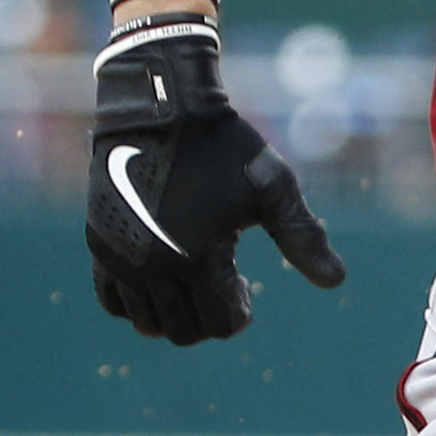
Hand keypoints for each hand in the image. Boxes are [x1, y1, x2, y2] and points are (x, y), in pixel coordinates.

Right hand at [86, 16, 345, 344]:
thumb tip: (336, 281)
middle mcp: (155, 265)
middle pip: (186, 331)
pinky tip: (159, 276)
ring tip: (192, 281)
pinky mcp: (99, 244)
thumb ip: (303, 236)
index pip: (224, 323)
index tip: (245, 286)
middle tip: (221, 285)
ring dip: (175, 313)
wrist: (160, 105)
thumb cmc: (223, 145)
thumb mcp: (272, 187)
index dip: (241, 312)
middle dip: (210, 317)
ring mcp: (121, 257)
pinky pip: (114, 302)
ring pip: (149, 323)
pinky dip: (138, 301)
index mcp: (200, 257)